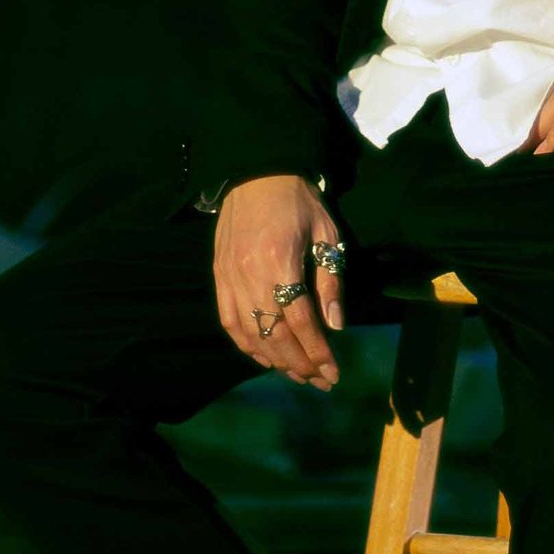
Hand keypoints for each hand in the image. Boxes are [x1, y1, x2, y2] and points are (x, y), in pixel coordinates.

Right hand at [212, 175, 346, 390]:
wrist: (255, 172)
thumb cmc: (298, 200)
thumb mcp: (325, 233)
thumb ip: (329, 281)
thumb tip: (335, 325)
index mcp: (280, 261)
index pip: (301, 320)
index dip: (317, 351)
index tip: (333, 372)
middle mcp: (250, 275)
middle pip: (274, 334)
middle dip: (300, 363)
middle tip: (321, 381)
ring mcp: (229, 277)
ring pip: (251, 333)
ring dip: (275, 360)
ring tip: (298, 375)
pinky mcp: (219, 276)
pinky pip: (229, 320)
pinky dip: (246, 344)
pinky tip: (264, 358)